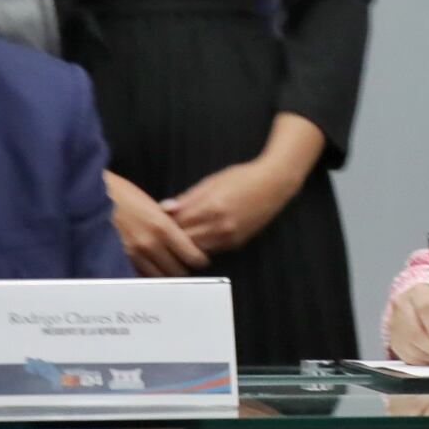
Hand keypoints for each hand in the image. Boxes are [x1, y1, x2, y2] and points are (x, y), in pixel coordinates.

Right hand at [106, 172, 208, 277]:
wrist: (88, 199)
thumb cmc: (118, 195)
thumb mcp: (147, 201)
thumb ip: (167, 216)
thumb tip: (179, 217)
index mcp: (162, 227)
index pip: (192, 255)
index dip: (198, 260)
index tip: (199, 259)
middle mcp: (150, 244)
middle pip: (178, 272)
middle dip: (183, 269)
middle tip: (183, 265)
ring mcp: (133, 256)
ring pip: (159, 279)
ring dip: (164, 275)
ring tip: (165, 270)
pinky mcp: (119, 262)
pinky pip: (139, 277)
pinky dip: (146, 277)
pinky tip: (147, 272)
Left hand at [163, 157, 298, 254]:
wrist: (275, 184)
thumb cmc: (242, 177)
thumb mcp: (211, 181)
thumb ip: (187, 198)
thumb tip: (164, 208)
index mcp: (210, 207)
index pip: (176, 223)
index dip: (163, 224)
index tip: (154, 222)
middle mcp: (220, 225)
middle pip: (184, 240)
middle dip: (170, 238)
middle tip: (159, 234)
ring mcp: (229, 237)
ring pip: (196, 250)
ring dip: (184, 246)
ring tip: (173, 240)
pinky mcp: (236, 243)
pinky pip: (211, 250)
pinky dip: (200, 247)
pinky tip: (194, 240)